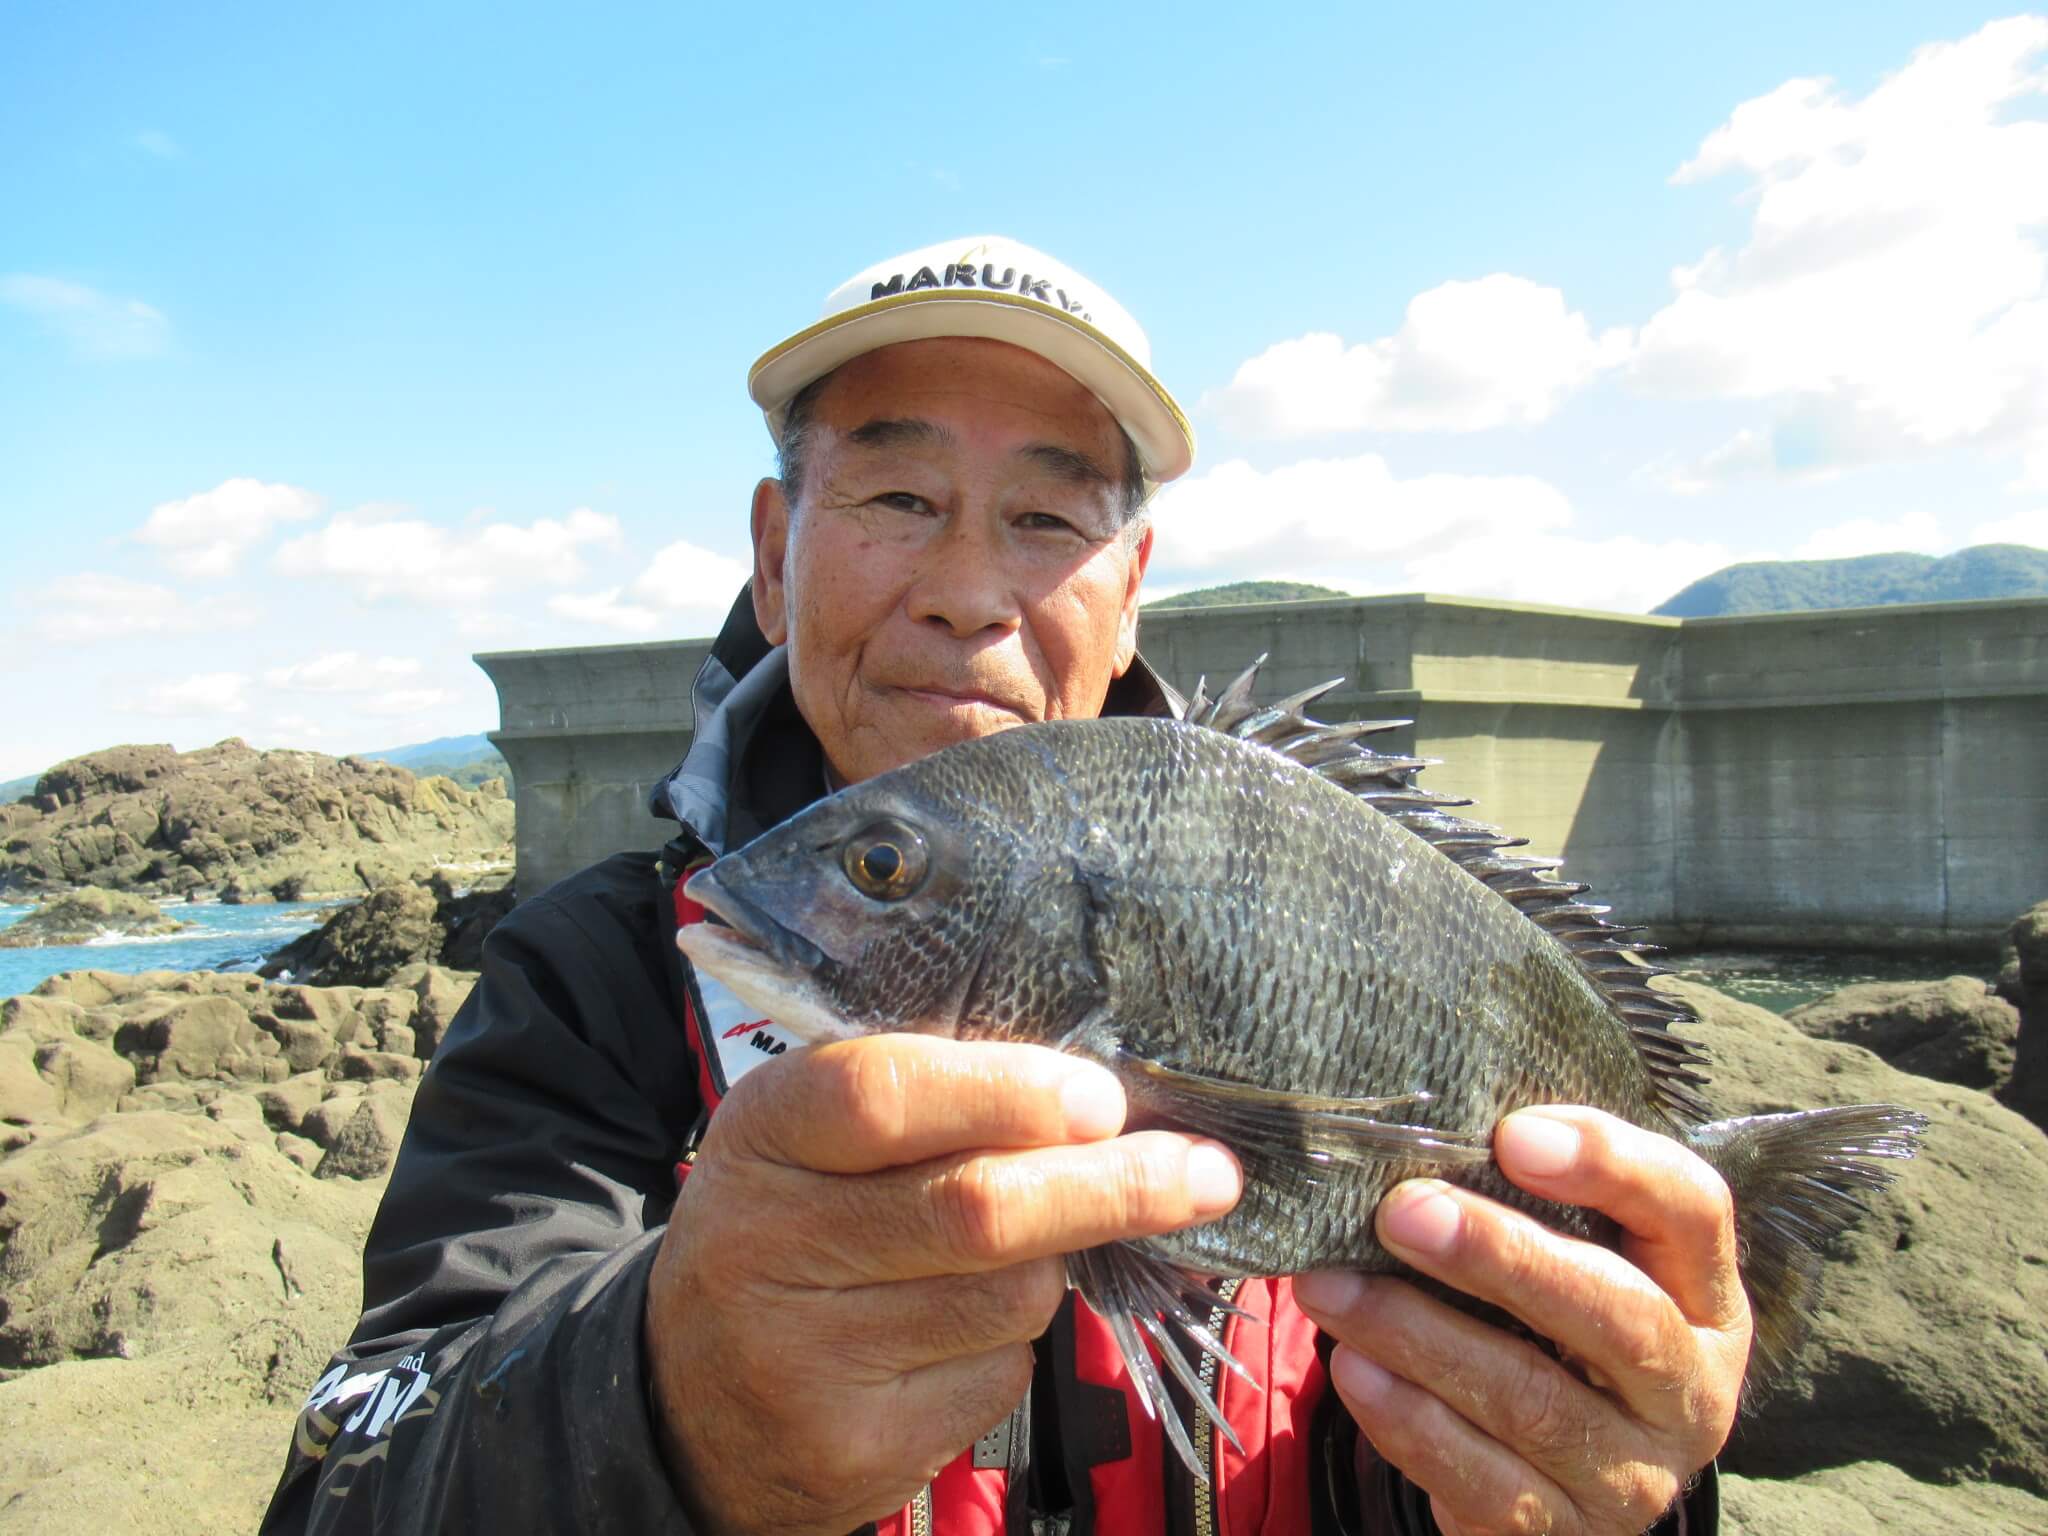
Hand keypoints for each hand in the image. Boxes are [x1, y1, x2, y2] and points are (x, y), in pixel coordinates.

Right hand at [643, 1033, 1241, 1535]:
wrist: (684, 1399)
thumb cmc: (789, 1229)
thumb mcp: (815, 1143)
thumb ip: (927, 1104)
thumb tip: (1102, 1096)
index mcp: (762, 1132)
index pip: (885, 1095)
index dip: (1008, 1092)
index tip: (1105, 1098)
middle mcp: (766, 1243)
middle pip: (976, 1208)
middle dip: (1113, 1187)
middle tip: (1208, 1171)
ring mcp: (805, 1358)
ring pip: (1008, 1296)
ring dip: (1052, 1267)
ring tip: (1013, 1253)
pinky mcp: (853, 1449)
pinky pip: (997, 1377)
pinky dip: (1010, 1346)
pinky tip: (955, 1333)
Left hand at [1294, 1106, 1749, 1535]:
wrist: (1559, 1482)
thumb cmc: (1551, 1331)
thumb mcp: (1573, 1260)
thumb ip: (1529, 1197)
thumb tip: (1423, 1130)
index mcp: (1702, 1295)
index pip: (1691, 1210)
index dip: (1611, 1164)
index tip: (1512, 1133)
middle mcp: (1687, 1389)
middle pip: (1616, 1314)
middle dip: (1502, 1257)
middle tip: (1402, 1210)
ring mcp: (1632, 1473)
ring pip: (1531, 1399)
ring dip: (1418, 1334)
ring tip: (1330, 1287)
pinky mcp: (1565, 1532)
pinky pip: (1484, 1478)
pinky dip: (1409, 1421)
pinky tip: (1354, 1368)